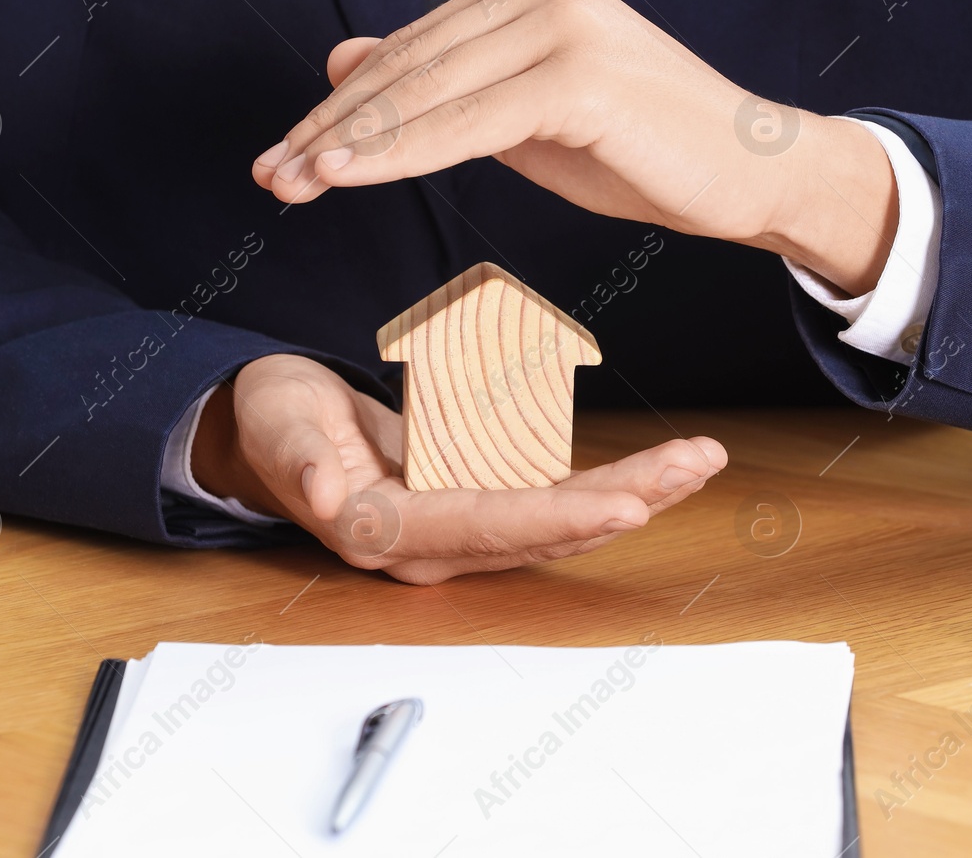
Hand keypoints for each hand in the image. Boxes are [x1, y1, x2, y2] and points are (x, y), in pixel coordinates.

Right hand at [191, 354, 726, 584]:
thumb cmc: (276, 425)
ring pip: (563, 522)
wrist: (272, 437)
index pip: (491, 525)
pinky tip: (661, 470)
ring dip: (637, 492)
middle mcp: (437, 545)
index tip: (630, 502)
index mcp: (390, 531)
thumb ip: (299, 459)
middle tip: (696, 463)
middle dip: (629, 498)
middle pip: (547, 530)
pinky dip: (612, 484)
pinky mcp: (477, 507)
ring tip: (699, 459)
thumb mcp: (278, 426)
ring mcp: (462, 531)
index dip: (561, 515)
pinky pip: (555, 504)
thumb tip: (320, 496)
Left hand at [252, 0, 897, 295]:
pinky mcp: (581, 72)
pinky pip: (469, 120)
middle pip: (409, 67)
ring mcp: (564, 23)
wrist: (750, 172)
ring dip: (349, 143)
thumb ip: (442, 89)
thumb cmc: (641, 150)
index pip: (412, 52)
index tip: (285, 154)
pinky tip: (342, 176)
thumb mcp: (522, 119)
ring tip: (287, 182)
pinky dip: (399, 151)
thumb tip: (346, 62)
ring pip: (428, 91)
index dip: (341, 108)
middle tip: (268, 174)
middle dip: (330, 127)